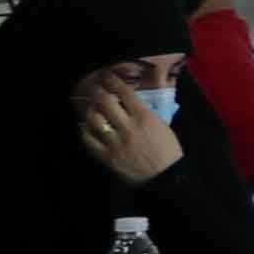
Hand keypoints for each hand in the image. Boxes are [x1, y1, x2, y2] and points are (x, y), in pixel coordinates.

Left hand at [70, 64, 176, 184]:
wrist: (166, 177)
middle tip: (96, 91)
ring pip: (93, 119)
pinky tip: (87, 126)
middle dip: (98, 93)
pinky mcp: (106, 156)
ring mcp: (115, 142)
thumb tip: (130, 103)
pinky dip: (85, 130)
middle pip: (105, 102)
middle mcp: (127, 127)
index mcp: (145, 118)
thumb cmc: (168, 150)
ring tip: (91, 108)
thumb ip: (145, 113)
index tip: (107, 77)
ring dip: (90, 110)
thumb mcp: (163, 126)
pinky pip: (88, 139)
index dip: (112, 81)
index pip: (124, 93)